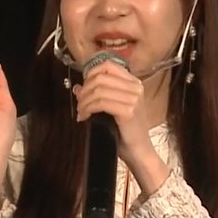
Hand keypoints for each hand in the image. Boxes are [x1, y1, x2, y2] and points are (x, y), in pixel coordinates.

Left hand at [72, 60, 167, 191]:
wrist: (139, 151)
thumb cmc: (126, 132)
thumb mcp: (111, 109)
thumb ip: (97, 95)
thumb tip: (77, 87)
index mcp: (134, 83)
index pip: (108, 65)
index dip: (90, 73)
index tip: (83, 87)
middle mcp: (135, 88)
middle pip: (100, 77)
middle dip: (84, 90)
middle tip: (79, 104)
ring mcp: (133, 98)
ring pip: (98, 90)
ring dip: (84, 101)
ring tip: (81, 112)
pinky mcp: (128, 111)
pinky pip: (100, 103)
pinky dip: (88, 109)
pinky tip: (84, 117)